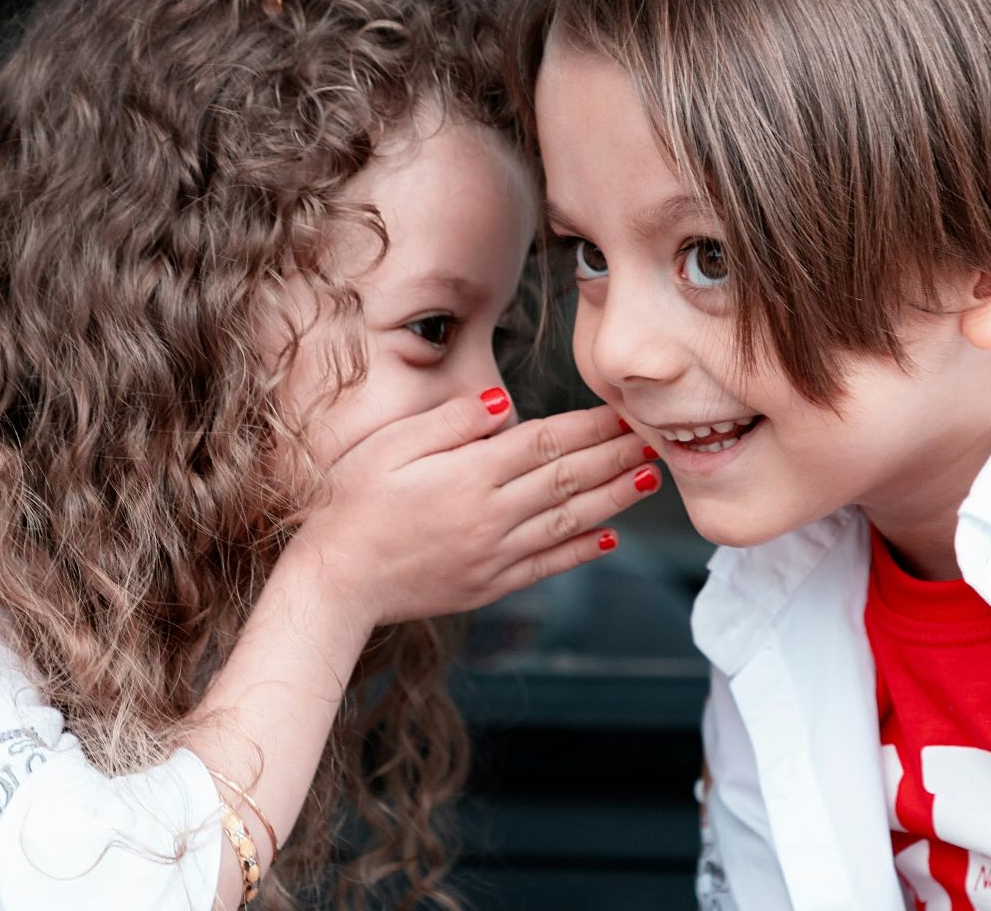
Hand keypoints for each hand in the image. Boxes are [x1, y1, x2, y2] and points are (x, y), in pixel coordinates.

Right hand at [281, 389, 660, 628]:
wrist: (335, 582)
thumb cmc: (350, 503)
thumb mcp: (390, 446)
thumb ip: (451, 423)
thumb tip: (505, 403)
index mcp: (469, 475)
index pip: (545, 443)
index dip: (589, 426)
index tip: (622, 412)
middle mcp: (491, 516)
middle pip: (567, 479)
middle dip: (615, 457)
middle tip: (655, 439)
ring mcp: (493, 555)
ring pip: (568, 521)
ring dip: (613, 500)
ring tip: (648, 480)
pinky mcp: (488, 586)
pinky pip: (547, 566)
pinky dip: (580, 551)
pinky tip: (608, 539)